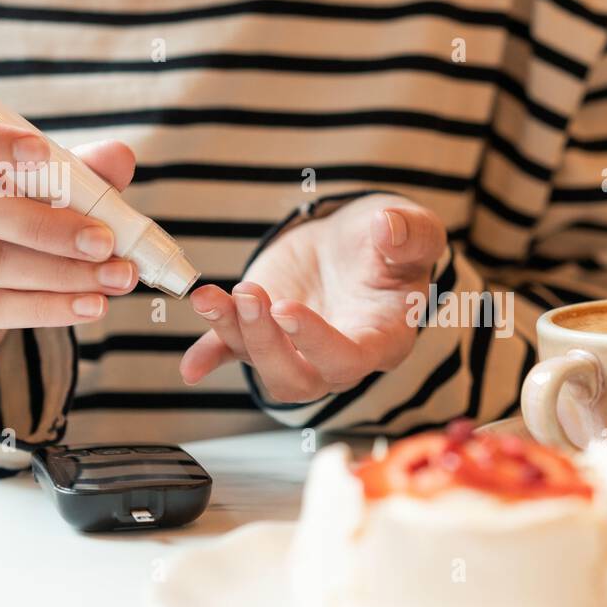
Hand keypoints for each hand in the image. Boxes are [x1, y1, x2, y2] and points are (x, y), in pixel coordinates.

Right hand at [0, 104, 139, 388]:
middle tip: (106, 241)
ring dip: (61, 273)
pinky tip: (92, 305)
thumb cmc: (6, 216)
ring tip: (116, 277)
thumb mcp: (39, 186)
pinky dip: (49, 307)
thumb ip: (76, 170)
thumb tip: (118, 156)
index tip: (42, 152)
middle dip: (46, 225)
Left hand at [180, 195, 446, 401]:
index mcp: (382, 339)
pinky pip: (234, 353)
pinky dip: (210, 357)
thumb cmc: (391, 247)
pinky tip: (191, 364)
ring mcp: (297, 350)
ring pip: (264, 368)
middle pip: (301, 379)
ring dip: (234, 336)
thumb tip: (387, 227)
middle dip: (268, 345)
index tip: (286, 309)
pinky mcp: (264, 333)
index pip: (349, 359)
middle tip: (251, 296)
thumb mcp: (415, 231)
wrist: (357, 244)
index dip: (316, 343)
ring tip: (211, 297)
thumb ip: (409, 233)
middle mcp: (339, 357)